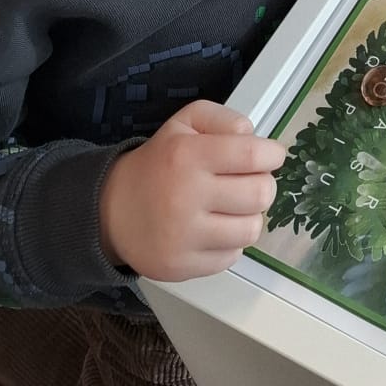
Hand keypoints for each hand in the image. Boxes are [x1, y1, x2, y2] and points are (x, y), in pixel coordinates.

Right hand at [99, 102, 284, 280]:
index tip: (271, 156)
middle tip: (248, 182)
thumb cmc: (159, 164)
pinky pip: (232, 257)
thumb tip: (254, 138)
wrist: (112, 210)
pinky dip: (230, 243)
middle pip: (261, 194)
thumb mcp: (185, 123)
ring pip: (251, 230)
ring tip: (232, 208)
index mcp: (188, 155)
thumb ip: (224, 119)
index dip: (273, 154)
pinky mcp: (181, 266)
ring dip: (249, 216)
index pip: (253, 155)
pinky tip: (214, 229)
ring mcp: (182, 236)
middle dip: (263, 185)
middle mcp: (185, 197)